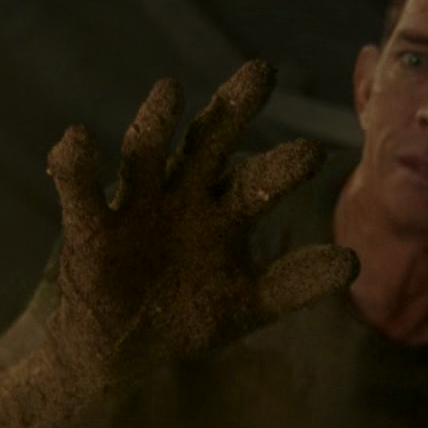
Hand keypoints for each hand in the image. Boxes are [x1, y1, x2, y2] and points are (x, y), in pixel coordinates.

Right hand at [41, 60, 358, 383]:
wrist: (123, 355)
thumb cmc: (187, 316)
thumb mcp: (247, 304)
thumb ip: (294, 283)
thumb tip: (352, 262)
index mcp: (224, 209)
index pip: (259, 177)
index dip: (284, 166)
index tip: (314, 153)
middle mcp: (183, 194)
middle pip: (209, 141)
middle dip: (233, 108)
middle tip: (262, 72)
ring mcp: (136, 205)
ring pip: (145, 153)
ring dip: (155, 123)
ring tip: (170, 90)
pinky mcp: (91, 227)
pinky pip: (82, 189)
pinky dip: (74, 164)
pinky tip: (75, 139)